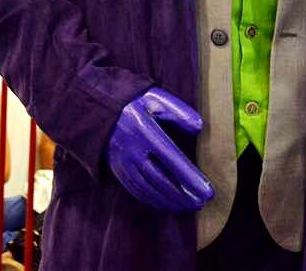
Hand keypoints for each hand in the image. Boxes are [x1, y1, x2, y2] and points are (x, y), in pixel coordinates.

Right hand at [107, 87, 212, 213]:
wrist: (98, 110)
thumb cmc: (134, 101)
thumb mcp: (156, 98)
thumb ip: (179, 111)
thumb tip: (199, 127)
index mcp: (144, 131)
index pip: (172, 159)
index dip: (190, 178)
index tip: (207, 192)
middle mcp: (132, 150)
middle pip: (160, 179)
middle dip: (182, 195)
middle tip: (201, 204)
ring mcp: (123, 162)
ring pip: (148, 188)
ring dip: (169, 200)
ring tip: (188, 206)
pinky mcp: (117, 169)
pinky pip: (135, 189)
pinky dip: (152, 199)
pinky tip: (166, 204)